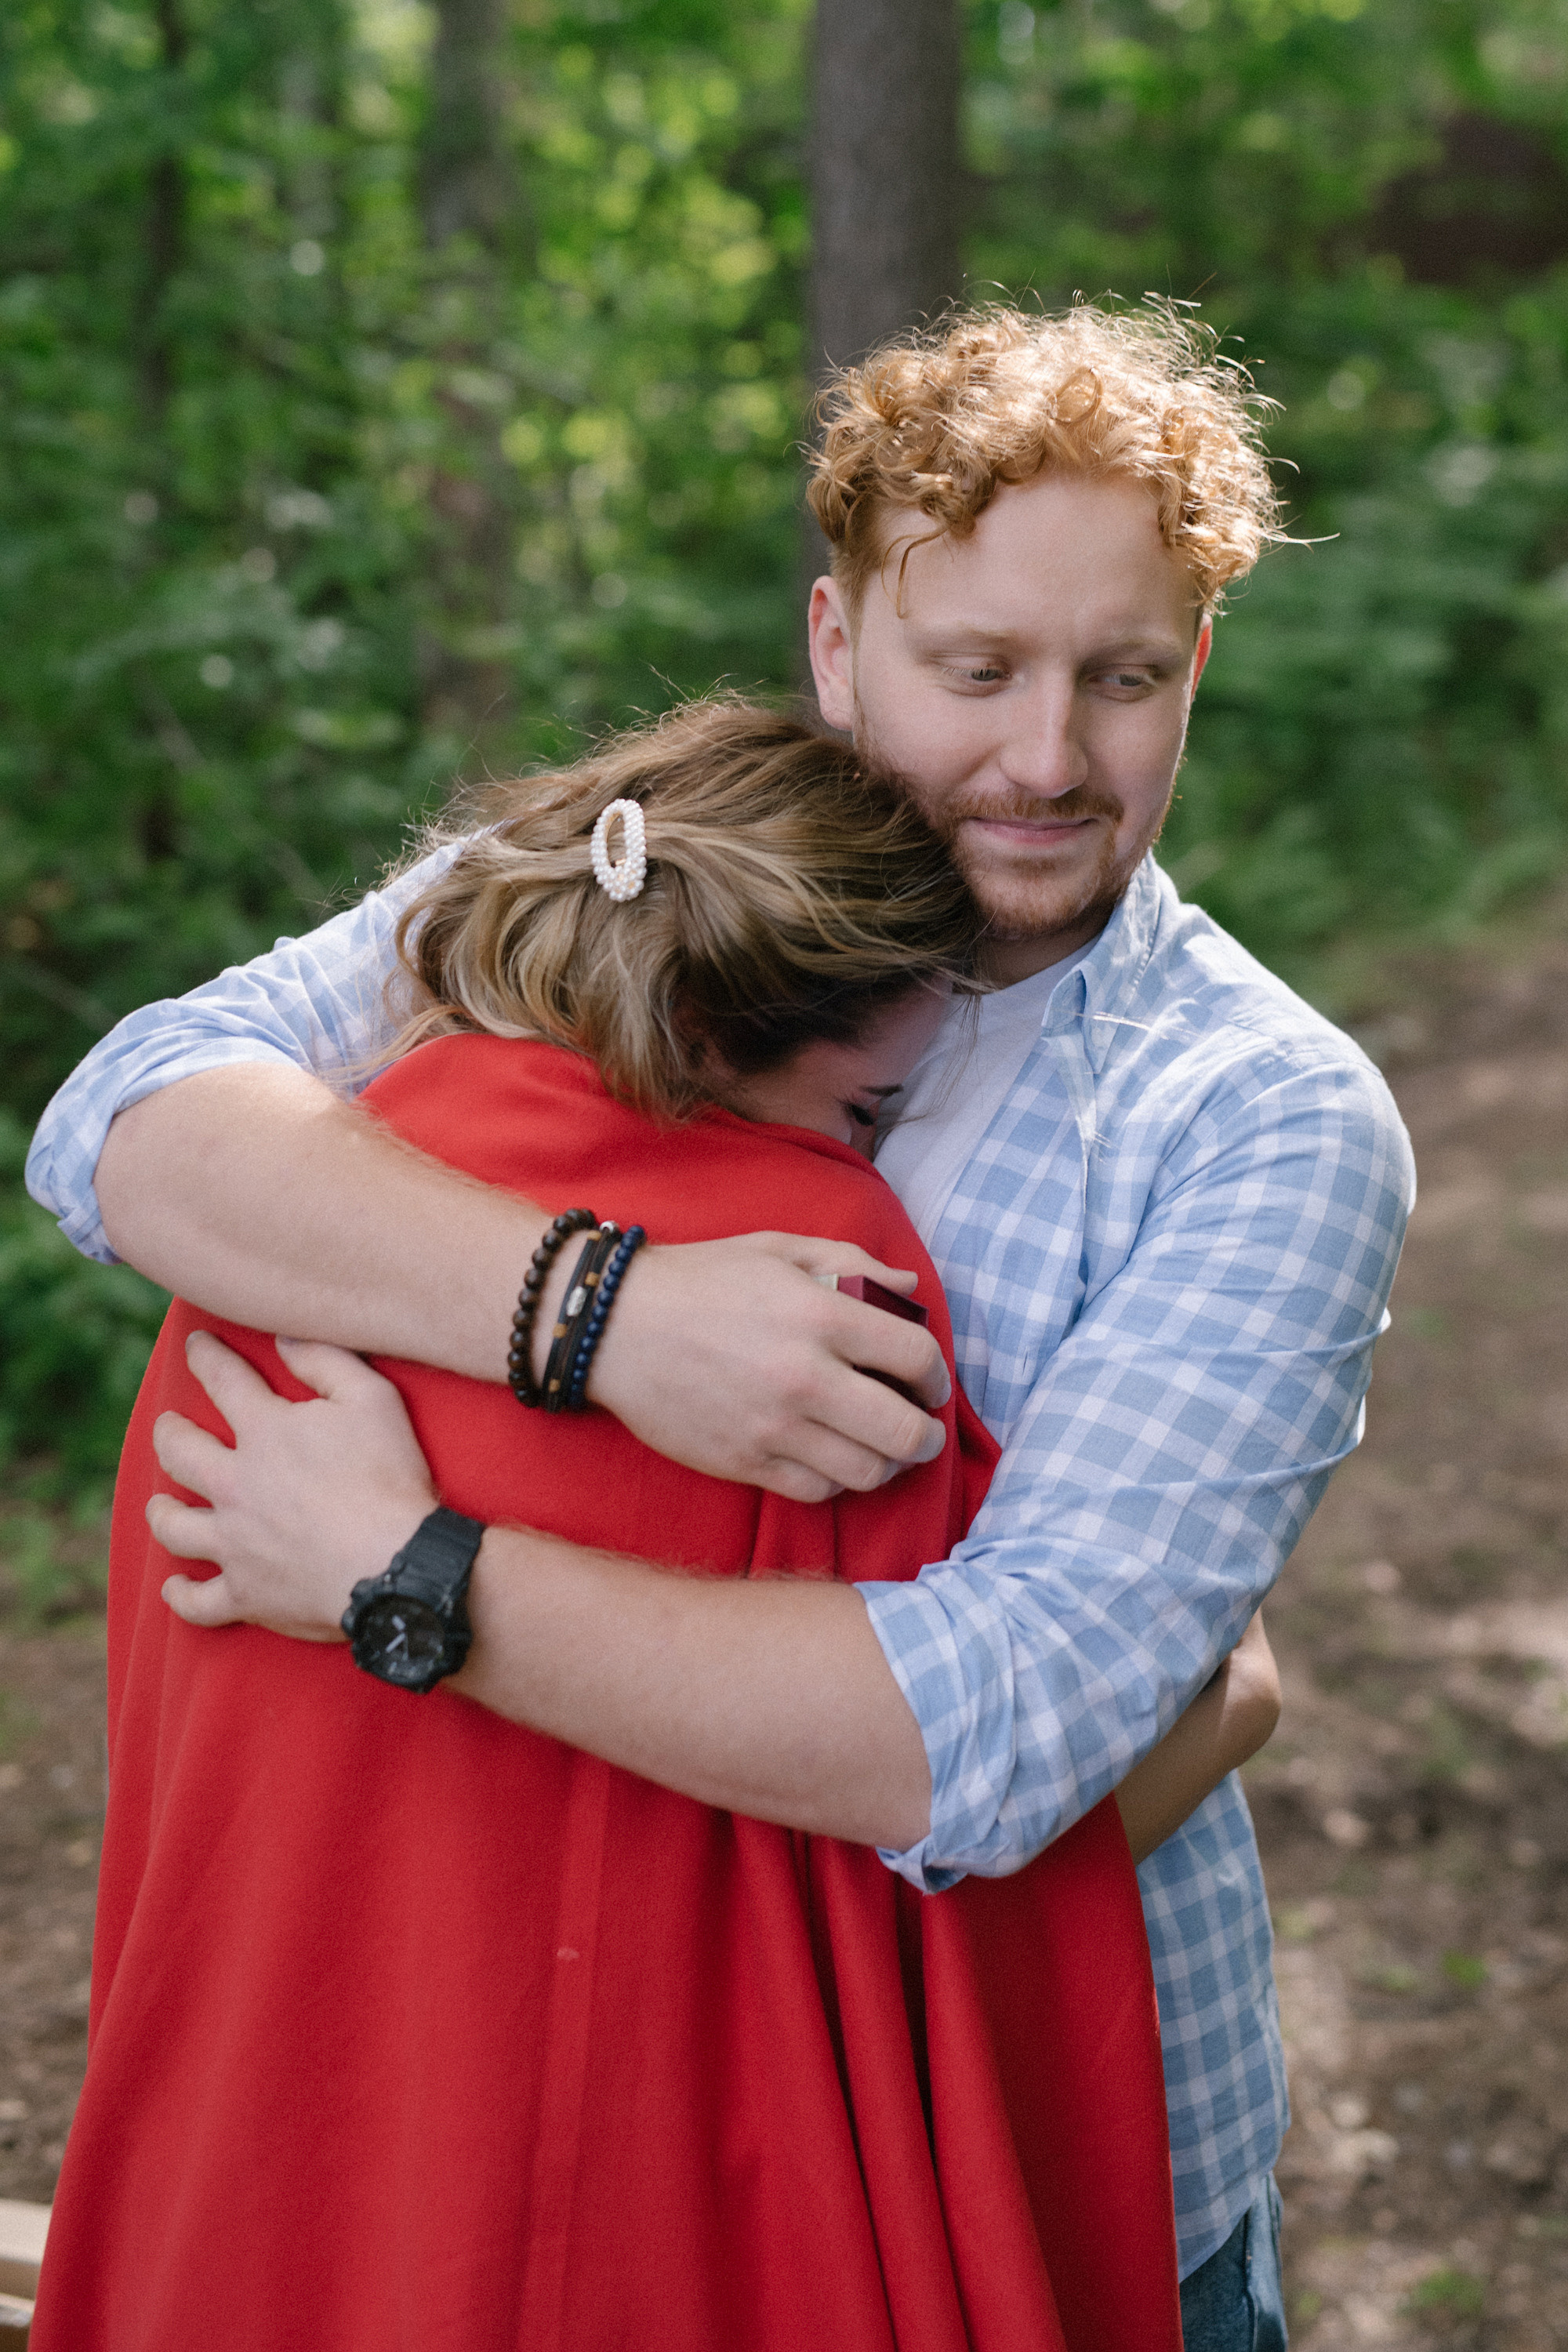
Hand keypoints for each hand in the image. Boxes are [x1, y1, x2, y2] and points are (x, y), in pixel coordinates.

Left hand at [153, 1331, 436, 1639]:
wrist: (398, 1564)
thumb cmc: (390, 1479)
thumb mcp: (373, 1400)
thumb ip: (326, 1361)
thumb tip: (284, 1337)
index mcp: (266, 1433)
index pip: (222, 1380)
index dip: (205, 1356)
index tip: (195, 1344)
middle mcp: (236, 1485)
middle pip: (179, 1452)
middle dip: (168, 1432)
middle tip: (167, 1425)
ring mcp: (235, 1543)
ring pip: (174, 1527)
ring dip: (161, 1511)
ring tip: (159, 1503)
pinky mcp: (246, 1594)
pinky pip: (198, 1602)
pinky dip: (183, 1595)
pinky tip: (176, 1585)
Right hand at [584, 1233, 951, 1504]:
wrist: (615, 1325)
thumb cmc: (701, 1280)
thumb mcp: (778, 1249)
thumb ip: (851, 1261)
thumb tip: (909, 1284)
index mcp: (821, 1315)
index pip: (917, 1357)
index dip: (938, 1375)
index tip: (930, 1382)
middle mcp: (804, 1377)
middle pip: (905, 1432)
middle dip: (927, 1436)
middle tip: (923, 1430)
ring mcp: (773, 1427)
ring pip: (867, 1472)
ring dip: (887, 1464)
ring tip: (881, 1449)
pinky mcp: (743, 1461)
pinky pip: (815, 1491)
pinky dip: (836, 1482)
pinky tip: (831, 1459)